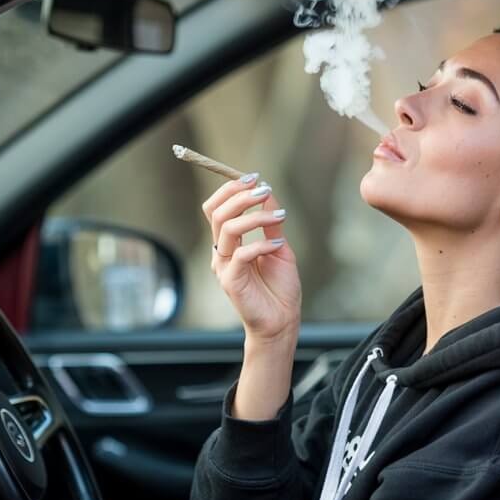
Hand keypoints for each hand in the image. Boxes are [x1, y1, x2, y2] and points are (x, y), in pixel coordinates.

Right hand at [203, 176, 301, 344]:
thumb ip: (270, 223)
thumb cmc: (279, 287)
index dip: (231, 189)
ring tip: (279, 216)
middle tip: (263, 189)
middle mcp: (221, 252)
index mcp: (229, 243)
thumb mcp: (278, 247)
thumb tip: (267, 192)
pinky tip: (279, 245)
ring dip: (254, 216)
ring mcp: (224, 266)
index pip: (217, 208)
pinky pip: (241, 254)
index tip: (254, 178)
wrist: (282, 321)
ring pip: (227, 229)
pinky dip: (262, 244)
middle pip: (217, 213)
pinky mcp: (231, 281)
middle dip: (239, 195)